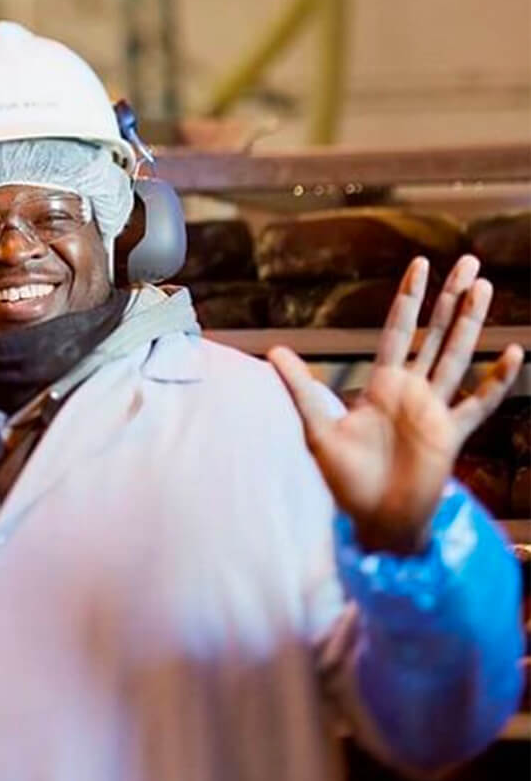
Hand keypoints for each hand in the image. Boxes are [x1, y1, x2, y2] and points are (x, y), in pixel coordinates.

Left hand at [267, 255, 523, 553]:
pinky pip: (478, 404)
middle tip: (470, 262)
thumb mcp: (317, 430)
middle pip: (434, 335)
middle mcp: (411, 392)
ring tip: (484, 289)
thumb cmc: (344, 477)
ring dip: (471, 325)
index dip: (410, 299)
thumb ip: (300, 390)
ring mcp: (433, 411)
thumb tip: (273, 351)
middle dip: (450, 300)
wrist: (374, 518)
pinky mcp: (451, 436)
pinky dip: (496, 381)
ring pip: (457, 358)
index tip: (422, 264)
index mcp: (381, 385)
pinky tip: (513, 354)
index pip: (397, 331)